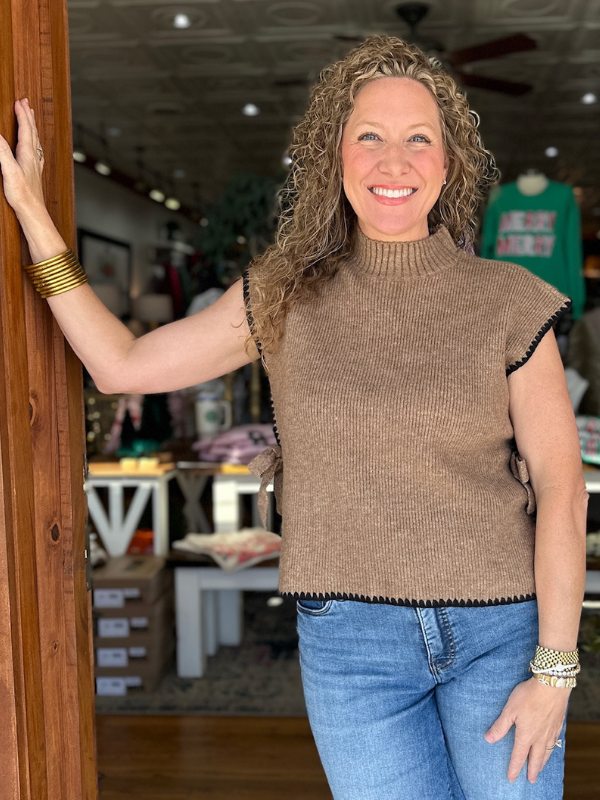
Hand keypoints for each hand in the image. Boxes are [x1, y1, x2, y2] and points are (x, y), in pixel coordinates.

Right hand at [0, 98, 45, 215]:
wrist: (33, 211)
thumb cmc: (22, 194)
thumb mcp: (9, 170)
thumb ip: (2, 151)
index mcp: (28, 154)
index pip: (25, 129)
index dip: (22, 115)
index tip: (19, 102)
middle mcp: (34, 157)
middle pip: (32, 132)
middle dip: (28, 116)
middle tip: (26, 103)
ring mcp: (35, 165)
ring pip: (35, 141)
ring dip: (32, 127)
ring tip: (31, 118)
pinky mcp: (34, 173)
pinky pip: (36, 152)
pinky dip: (34, 142)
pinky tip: (35, 147)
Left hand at [484, 676, 568, 783]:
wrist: (552, 686)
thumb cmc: (528, 696)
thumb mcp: (510, 710)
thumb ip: (500, 726)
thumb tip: (489, 739)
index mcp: (526, 735)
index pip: (519, 756)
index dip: (514, 768)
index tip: (511, 778)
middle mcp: (540, 737)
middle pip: (536, 759)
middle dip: (532, 770)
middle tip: (531, 780)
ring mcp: (550, 732)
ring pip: (547, 752)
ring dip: (543, 762)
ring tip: (540, 768)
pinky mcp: (558, 724)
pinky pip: (555, 742)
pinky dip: (552, 749)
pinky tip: (551, 747)